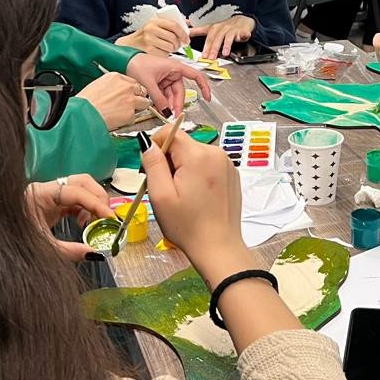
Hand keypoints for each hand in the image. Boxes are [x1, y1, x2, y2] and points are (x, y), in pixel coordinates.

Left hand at [25, 174, 114, 261]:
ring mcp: (50, 195)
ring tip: (94, 223)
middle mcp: (46, 189)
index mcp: (40, 194)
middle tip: (106, 218)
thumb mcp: (42, 248)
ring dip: (93, 203)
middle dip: (98, 198)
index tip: (109, 218)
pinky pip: (75, 200)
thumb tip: (95, 254)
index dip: (95, 203)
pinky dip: (84, 210)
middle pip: (82, 181)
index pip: (76, 191)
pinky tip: (84, 223)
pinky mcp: (52, 203)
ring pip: (80, 189)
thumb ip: (69, 250)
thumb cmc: (13, 242)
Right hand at [75, 70, 150, 129]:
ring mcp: (130, 100)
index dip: (131, 90)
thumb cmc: (84, 103)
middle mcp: (125, 86)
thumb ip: (111, 87)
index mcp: (115, 77)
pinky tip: (118, 120)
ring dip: (139, 108)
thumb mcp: (97, 86)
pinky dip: (129, 120)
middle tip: (130, 105)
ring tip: (126, 113)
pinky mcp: (130, 113)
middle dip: (138, 98)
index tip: (129, 95)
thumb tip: (116, 92)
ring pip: (145, 103)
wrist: (82, 115)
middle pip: (141, 90)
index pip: (132, 82)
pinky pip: (135, 117)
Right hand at [115, 16, 188, 56]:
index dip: (183, 33)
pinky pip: (165, 55)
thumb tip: (187, 23)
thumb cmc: (145, 35)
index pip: (174, 25)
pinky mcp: (148, 51)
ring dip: (173, 50)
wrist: (130, 44)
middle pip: (173, 38)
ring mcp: (149, 41)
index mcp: (155, 22)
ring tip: (169, 48)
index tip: (186, 38)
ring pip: (170, 47)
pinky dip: (166, 55)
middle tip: (178, 45)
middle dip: (179, 43)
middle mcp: (151, 30)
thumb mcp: (156, 25)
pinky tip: (162, 52)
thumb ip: (170, 24)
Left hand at [125, 53, 210, 114]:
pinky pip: (165, 94)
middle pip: (180, 91)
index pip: (196, 76)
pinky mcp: (160, 82)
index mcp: (175, 67)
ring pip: (172, 95)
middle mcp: (173, 72)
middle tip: (174, 115)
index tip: (207, 98)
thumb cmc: (137, 64)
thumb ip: (158, 99)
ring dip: (169, 104)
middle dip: (177, 103)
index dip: (204, 87)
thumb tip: (166, 111)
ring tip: (165, 113)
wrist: (124, 61)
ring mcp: (166, 78)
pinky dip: (163, 101)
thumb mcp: (149, 83)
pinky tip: (161, 108)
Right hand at [141, 132, 242, 261]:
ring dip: (184, 168)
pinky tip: (196, 196)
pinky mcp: (232, 174)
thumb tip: (147, 143)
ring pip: (195, 154)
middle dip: (170, 161)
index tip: (153, 170)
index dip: (157, 147)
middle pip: (183, 144)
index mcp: (198, 155)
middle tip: (167, 188)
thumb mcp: (160, 195)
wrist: (218, 247)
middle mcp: (216, 153)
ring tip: (183, 195)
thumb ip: (153, 163)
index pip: (171, 132)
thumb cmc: (187, 225)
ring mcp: (227, 163)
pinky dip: (198, 174)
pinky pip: (208, 164)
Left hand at [189, 15, 254, 58]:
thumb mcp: (210, 28)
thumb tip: (187, 32)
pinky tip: (244, 37)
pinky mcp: (241, 30)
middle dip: (214, 49)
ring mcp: (232, 29)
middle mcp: (222, 29)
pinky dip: (244, 35)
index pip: (208, 39)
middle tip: (211, 57)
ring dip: (227, 45)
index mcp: (214, 29)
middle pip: (217, 39)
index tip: (203, 55)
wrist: (240, 20)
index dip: (205, 47)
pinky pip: (243, 33)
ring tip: (225, 53)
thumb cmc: (225, 27)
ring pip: (228, 37)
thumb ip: (198, 31)